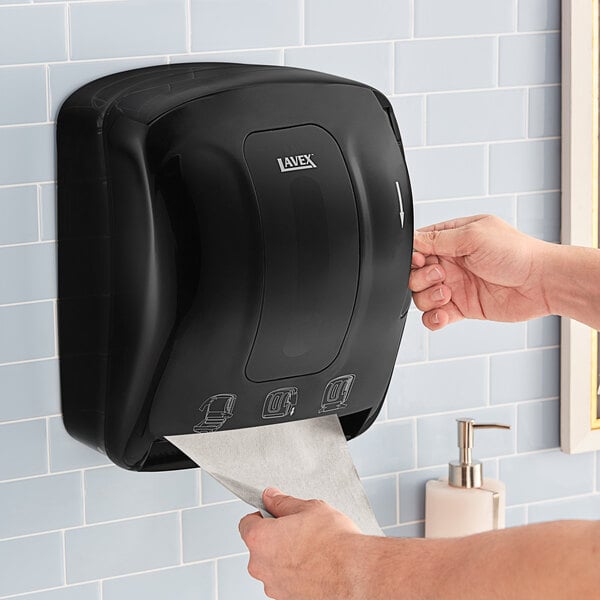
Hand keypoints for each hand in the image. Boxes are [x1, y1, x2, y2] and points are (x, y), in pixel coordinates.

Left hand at [239, 488, 363, 599]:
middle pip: (259, 546)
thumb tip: (270, 496)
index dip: (262, 516)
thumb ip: (283, 502)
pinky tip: (315, 565)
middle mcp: (261, 566)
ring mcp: (274, 587)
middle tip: (299, 530)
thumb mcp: (309, 508)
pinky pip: (285, 581)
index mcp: (260, 539)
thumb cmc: (334, 542)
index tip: (275, 514)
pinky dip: (296, 573)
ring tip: (312, 549)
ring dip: (285, 557)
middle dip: (275, 537)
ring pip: (273, 565)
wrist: (356, 574)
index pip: (246, 523)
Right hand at [410, 215, 550, 329]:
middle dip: (421, 277)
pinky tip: (444, 315)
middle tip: (442, 275)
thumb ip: (438, 238)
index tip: (420, 260)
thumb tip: (412, 239)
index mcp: (452, 238)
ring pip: (421, 296)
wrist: (541, 282)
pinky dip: (433, 319)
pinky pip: (435, 316)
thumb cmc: (516, 253)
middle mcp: (451, 262)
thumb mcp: (473, 235)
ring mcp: (455, 285)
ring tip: (447, 295)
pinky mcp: (462, 307)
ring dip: (428, 298)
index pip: (418, 246)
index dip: (413, 255)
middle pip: (415, 273)